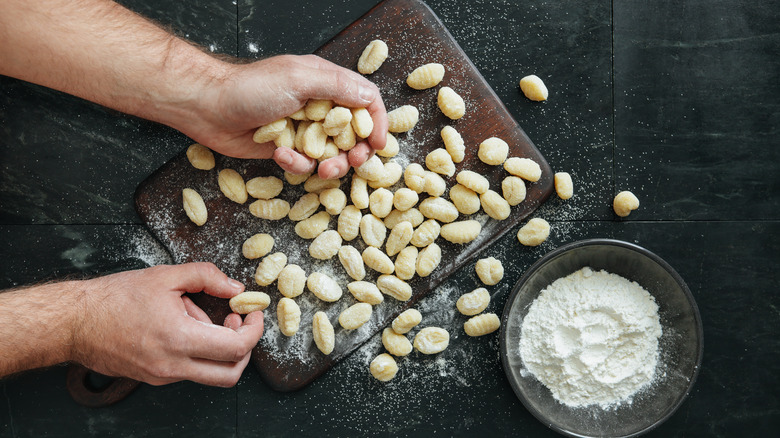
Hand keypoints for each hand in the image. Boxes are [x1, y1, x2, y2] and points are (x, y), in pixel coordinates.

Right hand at [71, 263, 262, 386]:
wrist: (75, 322)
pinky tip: (180, 325)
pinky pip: (188, 370)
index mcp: (179, 339)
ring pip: (209, 373)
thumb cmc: (115, 298)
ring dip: (217, 348)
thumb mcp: (166, 276)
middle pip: (230, 374)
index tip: (251, 314)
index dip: (254, 330)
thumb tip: (235, 288)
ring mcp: (162, 377)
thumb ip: (207, 277)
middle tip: (236, 322)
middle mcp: (173, 366)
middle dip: (243, 349)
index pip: (236, 348)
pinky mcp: (154, 379)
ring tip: (197, 317)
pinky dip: (196, 350)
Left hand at [188, 54, 387, 178]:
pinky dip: (296, 164)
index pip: (365, 100)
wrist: (208, 108)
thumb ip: (338, 87)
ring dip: (330, 164)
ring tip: (320, 170)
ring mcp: (304, 128)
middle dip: (356, 151)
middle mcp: (318, 105)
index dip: (377, 122)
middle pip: (354, 132)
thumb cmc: (251, 88)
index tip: (379, 144)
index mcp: (325, 82)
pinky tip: (280, 155)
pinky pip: (305, 164)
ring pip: (332, 153)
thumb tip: (370, 98)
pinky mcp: (287, 148)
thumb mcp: (299, 80)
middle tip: (353, 163)